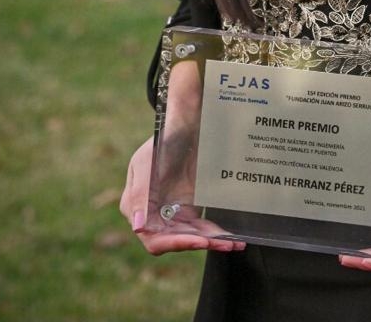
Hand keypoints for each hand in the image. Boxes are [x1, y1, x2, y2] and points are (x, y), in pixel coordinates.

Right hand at [119, 136, 245, 254]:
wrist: (185, 126)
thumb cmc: (161, 142)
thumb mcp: (146, 164)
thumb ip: (140, 196)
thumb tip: (137, 228)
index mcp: (136, 208)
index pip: (154, 239)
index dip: (176, 243)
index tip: (198, 241)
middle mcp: (153, 216)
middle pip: (175, 240)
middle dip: (200, 243)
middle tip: (224, 243)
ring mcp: (172, 213)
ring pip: (191, 237)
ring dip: (212, 242)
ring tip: (233, 244)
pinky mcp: (189, 209)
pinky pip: (202, 228)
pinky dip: (215, 234)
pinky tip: (231, 238)